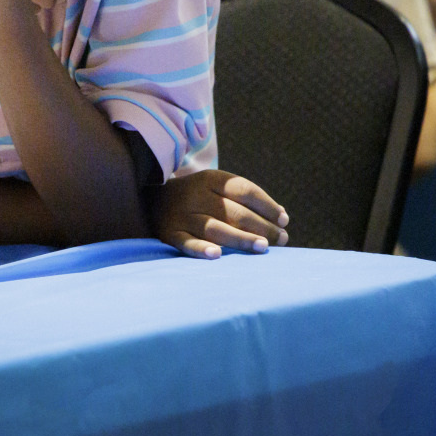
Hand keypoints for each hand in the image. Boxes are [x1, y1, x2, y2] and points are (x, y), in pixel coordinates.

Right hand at [148, 169, 288, 258]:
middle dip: (262, 226)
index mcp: (211, 179)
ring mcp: (182, 215)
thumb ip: (245, 200)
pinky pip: (187, 243)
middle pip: (234, 211)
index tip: (284, 221)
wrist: (151, 199)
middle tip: (282, 239)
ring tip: (263, 247)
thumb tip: (282, 218)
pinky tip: (217, 256)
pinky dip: (201, 249)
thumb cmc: (197, 198)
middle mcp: (196, 195)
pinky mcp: (170, 233)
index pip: (245, 190)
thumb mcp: (216, 188)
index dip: (267, 205)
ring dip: (241, 238)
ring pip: (215, 228)